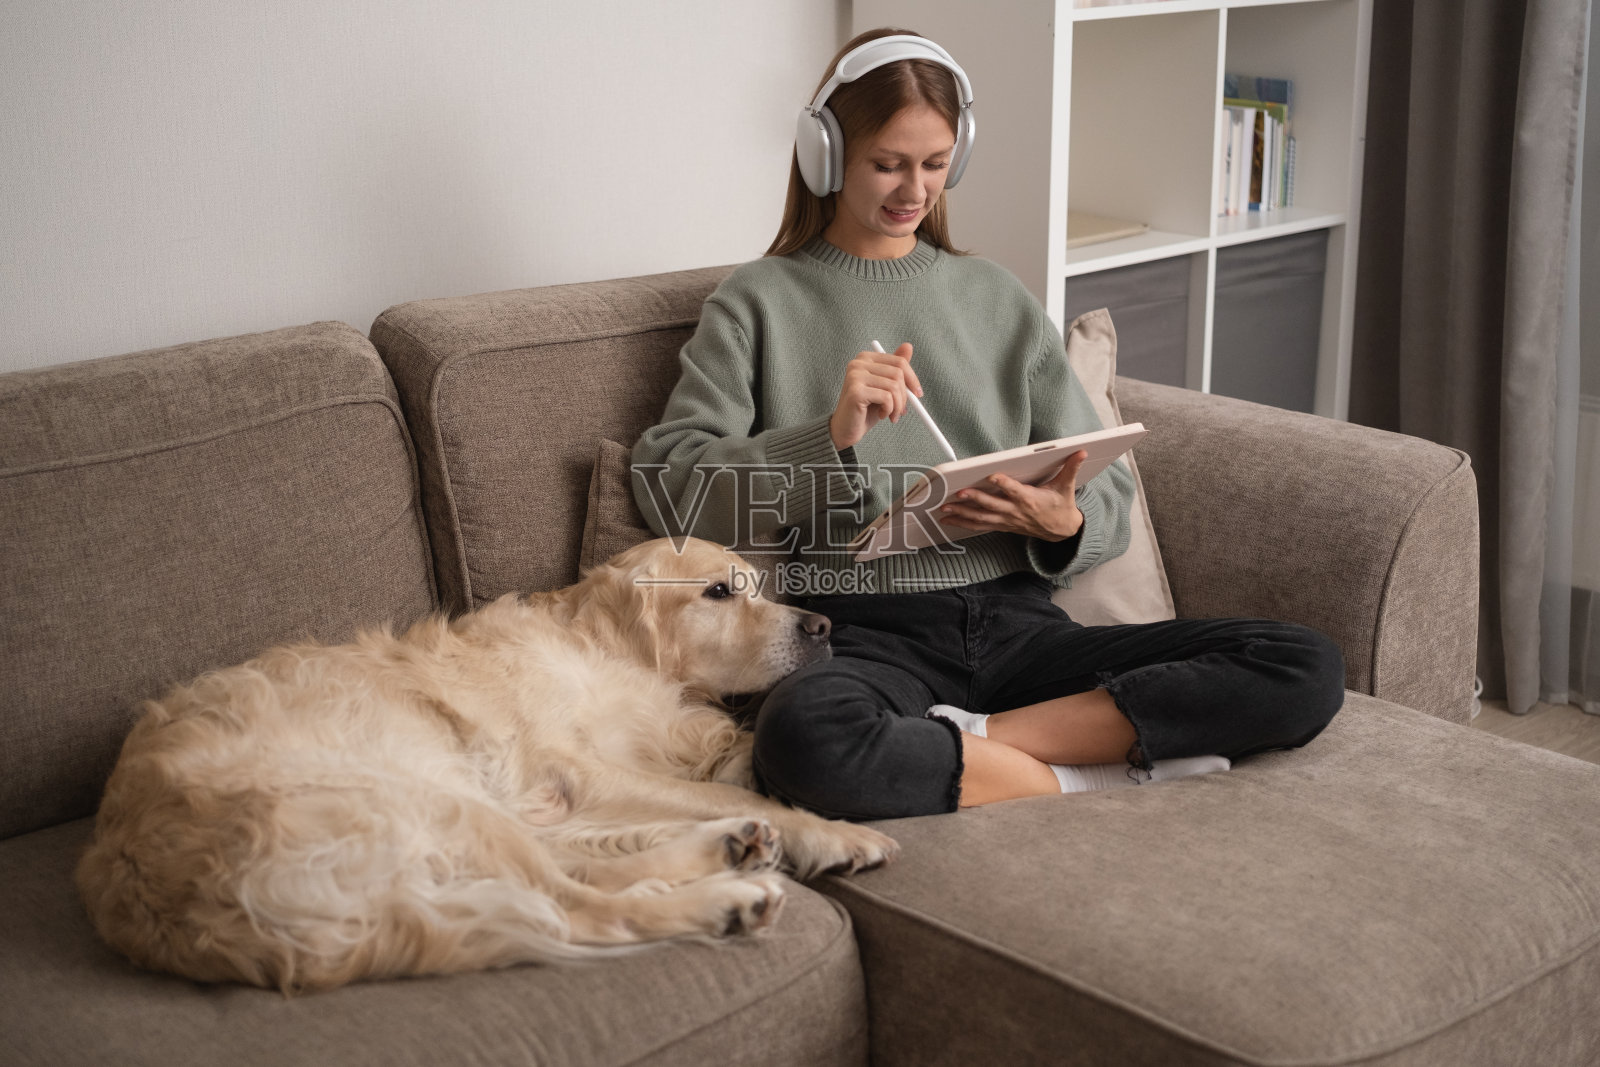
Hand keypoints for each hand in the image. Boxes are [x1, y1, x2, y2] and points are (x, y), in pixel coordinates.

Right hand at [829, 342, 923, 450]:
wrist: (846, 430)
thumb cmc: (866, 410)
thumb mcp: (885, 387)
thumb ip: (895, 368)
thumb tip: (908, 346)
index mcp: (865, 358)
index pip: (899, 361)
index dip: (912, 379)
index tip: (918, 394)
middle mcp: (858, 363)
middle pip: (898, 373)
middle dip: (905, 396)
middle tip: (901, 410)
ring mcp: (855, 376)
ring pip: (894, 386)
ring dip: (897, 406)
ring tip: (891, 415)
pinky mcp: (856, 391)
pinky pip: (886, 398)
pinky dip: (889, 410)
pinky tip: (881, 415)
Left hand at [937, 450, 1087, 540]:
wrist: (1062, 532)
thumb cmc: (1061, 507)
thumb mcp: (1067, 487)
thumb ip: (1071, 468)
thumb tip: (1080, 451)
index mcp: (1030, 500)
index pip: (1015, 491)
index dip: (1004, 484)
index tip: (992, 476)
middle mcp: (1016, 511)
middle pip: (992, 505)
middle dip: (974, 500)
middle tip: (959, 493)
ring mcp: (1008, 520)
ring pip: (982, 518)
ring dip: (962, 514)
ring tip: (945, 509)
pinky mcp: (1003, 525)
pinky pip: (980, 525)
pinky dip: (963, 522)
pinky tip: (949, 519)